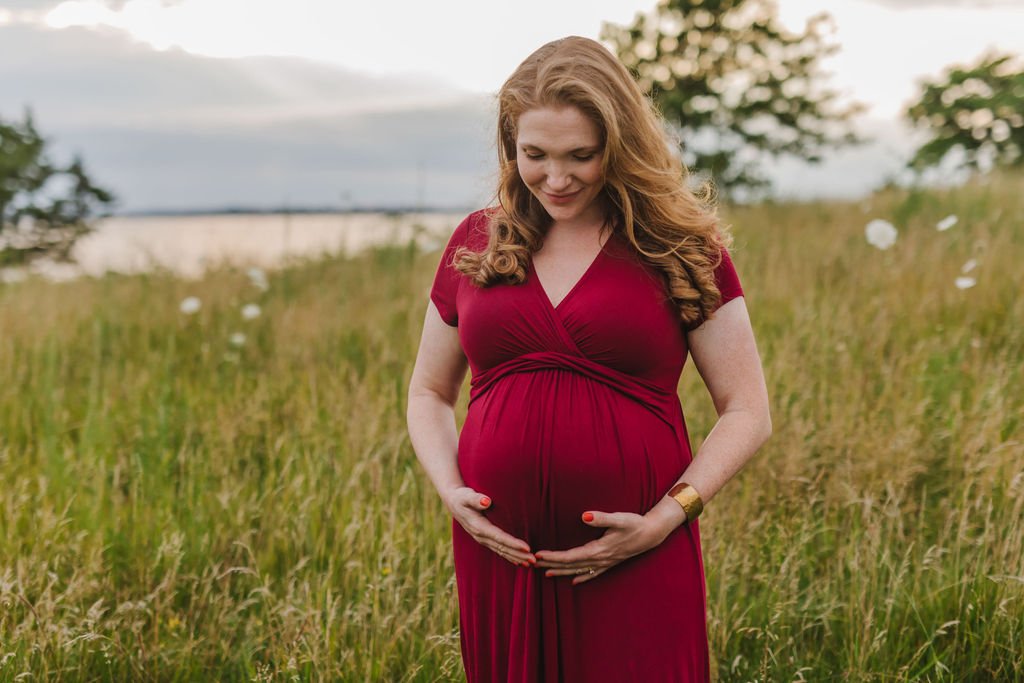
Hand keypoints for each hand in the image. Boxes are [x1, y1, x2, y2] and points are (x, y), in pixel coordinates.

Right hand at [444, 486, 536, 567]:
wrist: (453, 502)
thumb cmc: (462, 497)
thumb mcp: (466, 496)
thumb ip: (476, 499)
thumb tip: (486, 501)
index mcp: (479, 527)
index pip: (500, 537)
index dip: (513, 543)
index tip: (527, 548)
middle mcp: (481, 536)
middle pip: (503, 548)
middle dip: (519, 554)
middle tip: (534, 560)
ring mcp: (483, 539)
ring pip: (502, 551)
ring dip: (516, 558)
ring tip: (530, 563)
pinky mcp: (485, 539)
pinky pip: (498, 550)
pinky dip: (509, 556)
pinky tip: (518, 561)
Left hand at [533, 510, 670, 584]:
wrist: (652, 533)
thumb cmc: (635, 523)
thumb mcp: (619, 518)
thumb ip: (601, 518)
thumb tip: (583, 516)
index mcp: (598, 550)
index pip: (570, 556)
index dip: (553, 556)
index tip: (538, 555)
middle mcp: (600, 560)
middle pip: (570, 565)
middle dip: (551, 565)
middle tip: (532, 565)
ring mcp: (605, 563)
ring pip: (578, 571)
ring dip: (562, 572)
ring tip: (546, 574)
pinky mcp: (610, 562)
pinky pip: (592, 574)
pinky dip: (581, 578)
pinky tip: (574, 582)